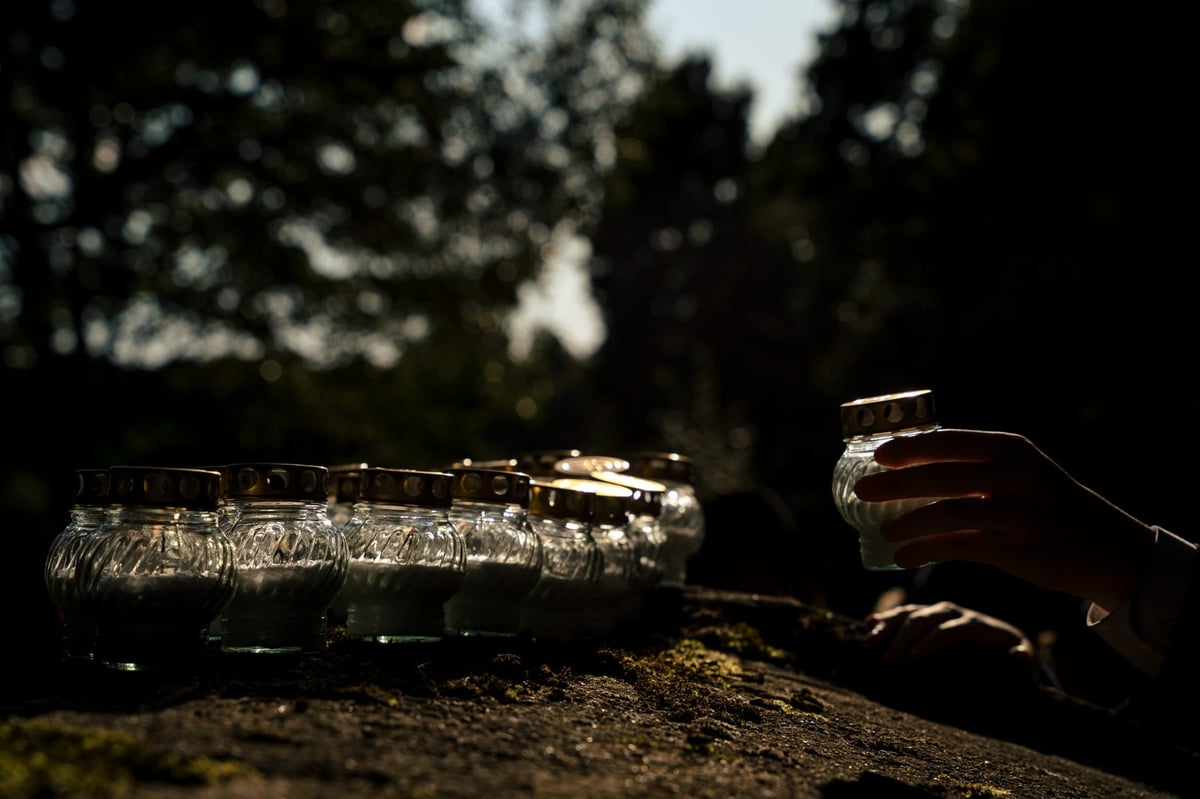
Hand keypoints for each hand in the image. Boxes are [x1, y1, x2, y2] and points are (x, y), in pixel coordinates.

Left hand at [852, 429, 1155, 611]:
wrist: (1107, 547)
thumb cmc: (1049, 504)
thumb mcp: (1022, 472)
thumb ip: (976, 466)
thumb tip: (909, 465)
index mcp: (1013, 450)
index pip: (952, 442)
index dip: (912, 447)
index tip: (878, 454)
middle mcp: (1017, 477)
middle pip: (943, 476)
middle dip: (896, 483)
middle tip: (861, 489)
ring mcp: (1019, 514)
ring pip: (949, 513)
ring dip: (908, 522)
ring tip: (883, 531)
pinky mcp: (1018, 550)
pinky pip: (960, 547)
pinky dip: (926, 551)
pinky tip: (902, 558)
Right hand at [865, 601, 1034, 673]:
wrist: (1005, 647)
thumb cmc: (1012, 661)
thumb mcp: (1023, 663)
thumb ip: (1024, 661)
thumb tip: (1019, 656)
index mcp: (979, 626)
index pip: (951, 630)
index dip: (932, 642)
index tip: (913, 660)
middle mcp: (956, 613)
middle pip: (926, 618)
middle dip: (904, 638)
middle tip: (887, 661)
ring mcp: (939, 612)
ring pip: (911, 611)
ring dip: (889, 624)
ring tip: (870, 642)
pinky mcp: (927, 617)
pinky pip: (904, 612)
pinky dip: (886, 617)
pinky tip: (868, 623)